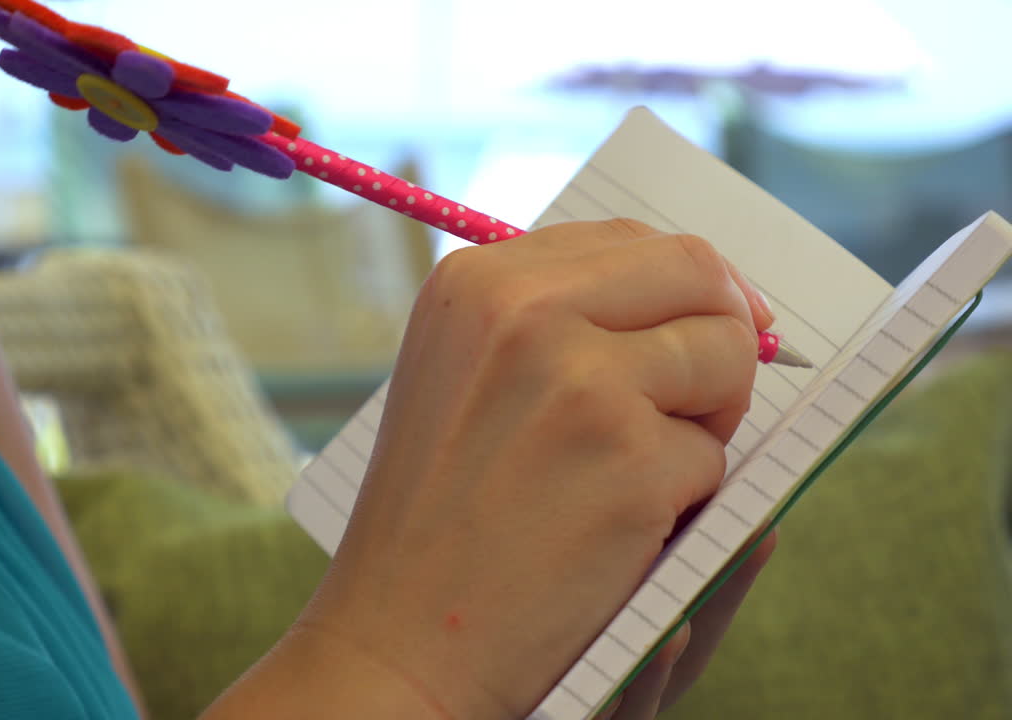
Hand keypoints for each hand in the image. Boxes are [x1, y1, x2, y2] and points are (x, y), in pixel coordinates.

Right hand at [204, 219, 776, 719]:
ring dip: (705, 422)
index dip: (686, 286)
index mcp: (477, 282)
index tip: (706, 327)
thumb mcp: (461, 376)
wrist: (399, 637)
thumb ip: (555, 318)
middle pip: (697, 276)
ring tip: (628, 476)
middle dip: (720, 337)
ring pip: (724, 359)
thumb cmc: (436, 514)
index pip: (630, 242)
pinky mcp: (632, 460)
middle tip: (701, 401)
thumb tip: (698, 292)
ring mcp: (582, 381)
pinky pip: (715, 458)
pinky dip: (684, 501)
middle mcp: (525, 310)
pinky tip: (609, 532)